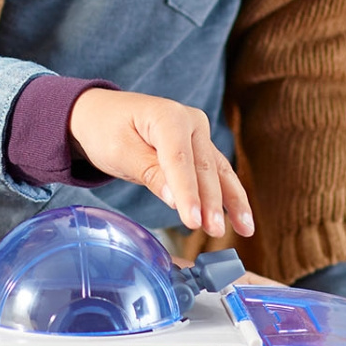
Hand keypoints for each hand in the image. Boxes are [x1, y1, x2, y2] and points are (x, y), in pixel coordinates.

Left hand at [68, 89, 253, 238]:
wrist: (99, 114)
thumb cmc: (105, 129)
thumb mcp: (119, 151)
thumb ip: (149, 172)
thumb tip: (175, 199)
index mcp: (168, 115)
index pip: (180, 160)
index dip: (187, 193)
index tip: (193, 221)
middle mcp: (191, 121)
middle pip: (203, 167)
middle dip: (211, 202)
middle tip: (214, 231)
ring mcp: (198, 134)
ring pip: (219, 171)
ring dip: (232, 201)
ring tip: (245, 229)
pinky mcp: (199, 148)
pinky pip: (217, 173)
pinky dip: (229, 196)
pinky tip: (240, 218)